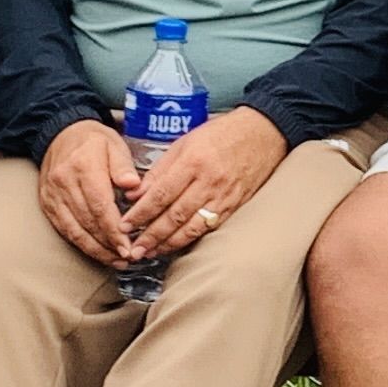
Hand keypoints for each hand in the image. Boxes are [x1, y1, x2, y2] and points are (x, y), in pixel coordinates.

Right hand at [37, 120, 140, 271]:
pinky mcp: (48, 204)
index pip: (99, 204)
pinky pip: (64, 230)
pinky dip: (82, 244)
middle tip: (128, 257)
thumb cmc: (93, 141)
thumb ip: (124, 166)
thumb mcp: (114, 144)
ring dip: (96, 249)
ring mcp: (53, 195)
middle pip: (87, 221)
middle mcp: (64, 182)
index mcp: (83, 166)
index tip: (128, 244)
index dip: (113, 229)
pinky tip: (99, 252)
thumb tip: (134, 185)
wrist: (59, 135)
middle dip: (108, 243)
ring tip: (117, 260)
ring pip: (75, 230)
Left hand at [123, 107, 287, 261]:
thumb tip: (136, 194)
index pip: (161, 194)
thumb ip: (160, 169)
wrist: (263, 134)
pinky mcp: (234, 206)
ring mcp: (223, 197)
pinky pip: (208, 227)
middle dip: (151, 235)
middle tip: (133, 249)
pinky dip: (190, 239)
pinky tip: (175, 245)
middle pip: (174, 215)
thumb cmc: (222, 134)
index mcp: (194, 162)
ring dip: (168, 243)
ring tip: (150, 252)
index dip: (141, 213)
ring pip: (191, 227)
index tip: (125, 225)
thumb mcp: (185, 142)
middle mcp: (209, 182)